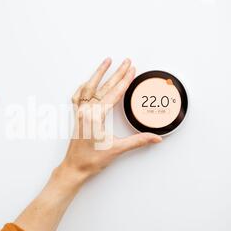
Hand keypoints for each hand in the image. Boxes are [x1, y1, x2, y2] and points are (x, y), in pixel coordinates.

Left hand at [59, 58, 161, 181]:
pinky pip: (78, 96)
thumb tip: (155, 137)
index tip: (132, 70)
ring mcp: (79, 113)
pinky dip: (84, 86)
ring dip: (99, 73)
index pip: (113, 94)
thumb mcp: (117, 150)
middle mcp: (85, 111)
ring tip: (107, 61)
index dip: (124, 81)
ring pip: (89, 87)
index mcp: (95, 117)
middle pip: (103, 87)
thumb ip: (138, 141)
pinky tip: (87, 81)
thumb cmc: (91, 160)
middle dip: (116, 73)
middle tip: (126, 62)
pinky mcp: (77, 116)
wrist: (74, 168)